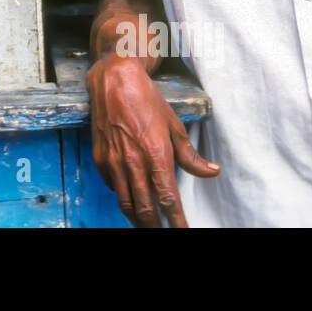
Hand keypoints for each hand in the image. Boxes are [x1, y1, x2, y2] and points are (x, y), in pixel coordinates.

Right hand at [86, 54, 219, 226]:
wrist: (114, 80)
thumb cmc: (146, 99)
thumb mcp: (173, 124)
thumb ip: (190, 154)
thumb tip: (211, 171)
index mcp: (156, 154)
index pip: (168, 198)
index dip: (176, 220)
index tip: (182, 230)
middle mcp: (133, 161)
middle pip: (145, 208)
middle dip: (155, 225)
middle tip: (163, 231)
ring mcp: (114, 161)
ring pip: (125, 202)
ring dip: (137, 218)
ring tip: (146, 224)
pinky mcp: (100, 157)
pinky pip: (112, 186)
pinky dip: (122, 196)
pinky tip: (129, 198)